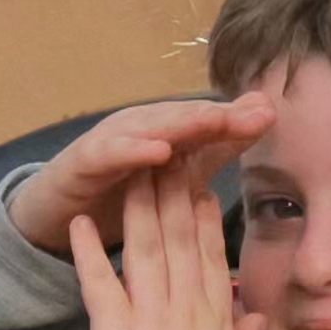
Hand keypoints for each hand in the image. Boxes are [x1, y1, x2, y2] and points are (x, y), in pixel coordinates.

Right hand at [10, 92, 274, 257]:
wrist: (58, 217)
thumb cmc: (121, 192)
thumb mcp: (175, 175)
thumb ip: (216, 149)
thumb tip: (264, 118)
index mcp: (167, 131)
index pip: (208, 123)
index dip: (238, 119)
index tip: (272, 116)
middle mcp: (142, 127)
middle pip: (186, 117)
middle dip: (220, 114)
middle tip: (255, 112)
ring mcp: (113, 140)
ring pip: (152, 127)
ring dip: (183, 122)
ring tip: (214, 120)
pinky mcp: (85, 160)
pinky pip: (111, 153)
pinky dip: (134, 150)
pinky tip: (159, 151)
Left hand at [67, 141, 263, 329]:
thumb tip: (259, 317)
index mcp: (214, 317)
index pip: (210, 256)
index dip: (203, 218)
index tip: (199, 185)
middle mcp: (186, 307)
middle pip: (180, 240)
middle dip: (172, 193)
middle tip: (166, 155)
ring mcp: (151, 315)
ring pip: (146, 249)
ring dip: (137, 207)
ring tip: (131, 171)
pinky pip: (99, 283)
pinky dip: (88, 251)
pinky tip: (80, 223)